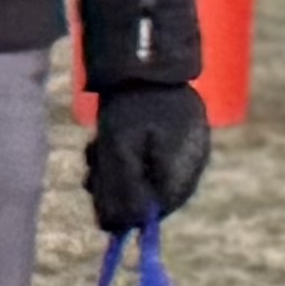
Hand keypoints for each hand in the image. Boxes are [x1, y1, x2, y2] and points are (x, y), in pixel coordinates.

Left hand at [86, 82, 213, 235]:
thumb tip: (117, 229)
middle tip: (91, 179)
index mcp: (184, 164)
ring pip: (147, 174)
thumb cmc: (130, 103)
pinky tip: (102, 143)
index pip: (161, 207)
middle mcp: (192, 158)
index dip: (132, 214)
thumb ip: (119, 190)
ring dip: (115, 172)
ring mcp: (186, 144)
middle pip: (153, 193)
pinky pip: (150, 155)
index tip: (105, 213)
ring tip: (94, 153)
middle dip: (118, 190)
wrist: (143, 56)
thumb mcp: (117, 149)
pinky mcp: (174, 132)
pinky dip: (124, 154)